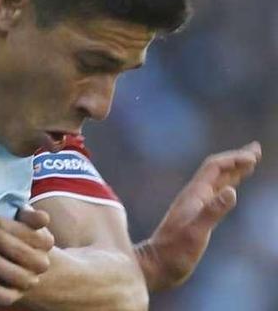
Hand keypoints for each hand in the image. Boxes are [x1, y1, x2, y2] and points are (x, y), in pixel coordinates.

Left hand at [0, 206, 54, 305]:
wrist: (29, 268)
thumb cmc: (19, 237)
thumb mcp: (26, 223)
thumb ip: (28, 215)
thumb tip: (34, 212)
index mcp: (44, 242)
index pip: (30, 233)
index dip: (8, 226)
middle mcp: (40, 263)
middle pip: (22, 253)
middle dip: (0, 241)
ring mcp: (28, 281)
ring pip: (15, 275)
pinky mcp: (13, 296)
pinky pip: (4, 296)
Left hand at [139, 141, 261, 289]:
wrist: (156, 265)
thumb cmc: (174, 252)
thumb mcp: (196, 232)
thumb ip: (212, 212)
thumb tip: (232, 191)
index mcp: (194, 195)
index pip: (215, 167)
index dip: (234, 159)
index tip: (253, 156)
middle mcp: (194, 196)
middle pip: (217, 170)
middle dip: (237, 159)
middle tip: (256, 149)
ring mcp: (195, 206)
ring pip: (217, 181)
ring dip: (234, 170)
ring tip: (250, 163)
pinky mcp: (196, 217)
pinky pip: (215, 195)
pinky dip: (228, 186)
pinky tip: (231, 188)